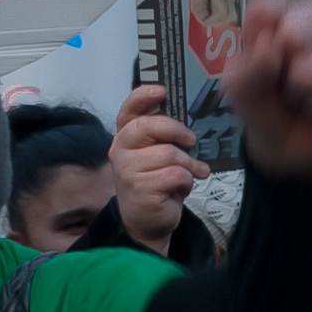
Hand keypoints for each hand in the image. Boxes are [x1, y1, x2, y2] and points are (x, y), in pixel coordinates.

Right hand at [108, 86, 207, 251]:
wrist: (147, 221)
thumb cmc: (157, 183)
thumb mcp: (160, 155)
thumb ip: (165, 138)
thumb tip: (188, 125)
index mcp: (126, 137)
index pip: (128, 110)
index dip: (143, 97)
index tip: (161, 91)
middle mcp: (121, 151)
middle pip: (149, 126)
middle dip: (176, 130)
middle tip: (191, 140)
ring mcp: (127, 170)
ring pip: (169, 153)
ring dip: (188, 164)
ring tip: (189, 173)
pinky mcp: (140, 189)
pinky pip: (176, 174)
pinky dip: (186, 181)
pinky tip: (181, 188)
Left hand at [221, 0, 311, 184]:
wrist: (290, 148)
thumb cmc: (262, 107)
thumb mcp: (241, 90)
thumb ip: (250, 66)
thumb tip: (273, 43)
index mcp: (271, 19)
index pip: (270, 1)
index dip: (264, 27)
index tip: (258, 47)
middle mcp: (306, 21)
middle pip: (300, 23)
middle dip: (288, 61)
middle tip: (281, 80)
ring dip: (306, 87)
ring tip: (299, 96)